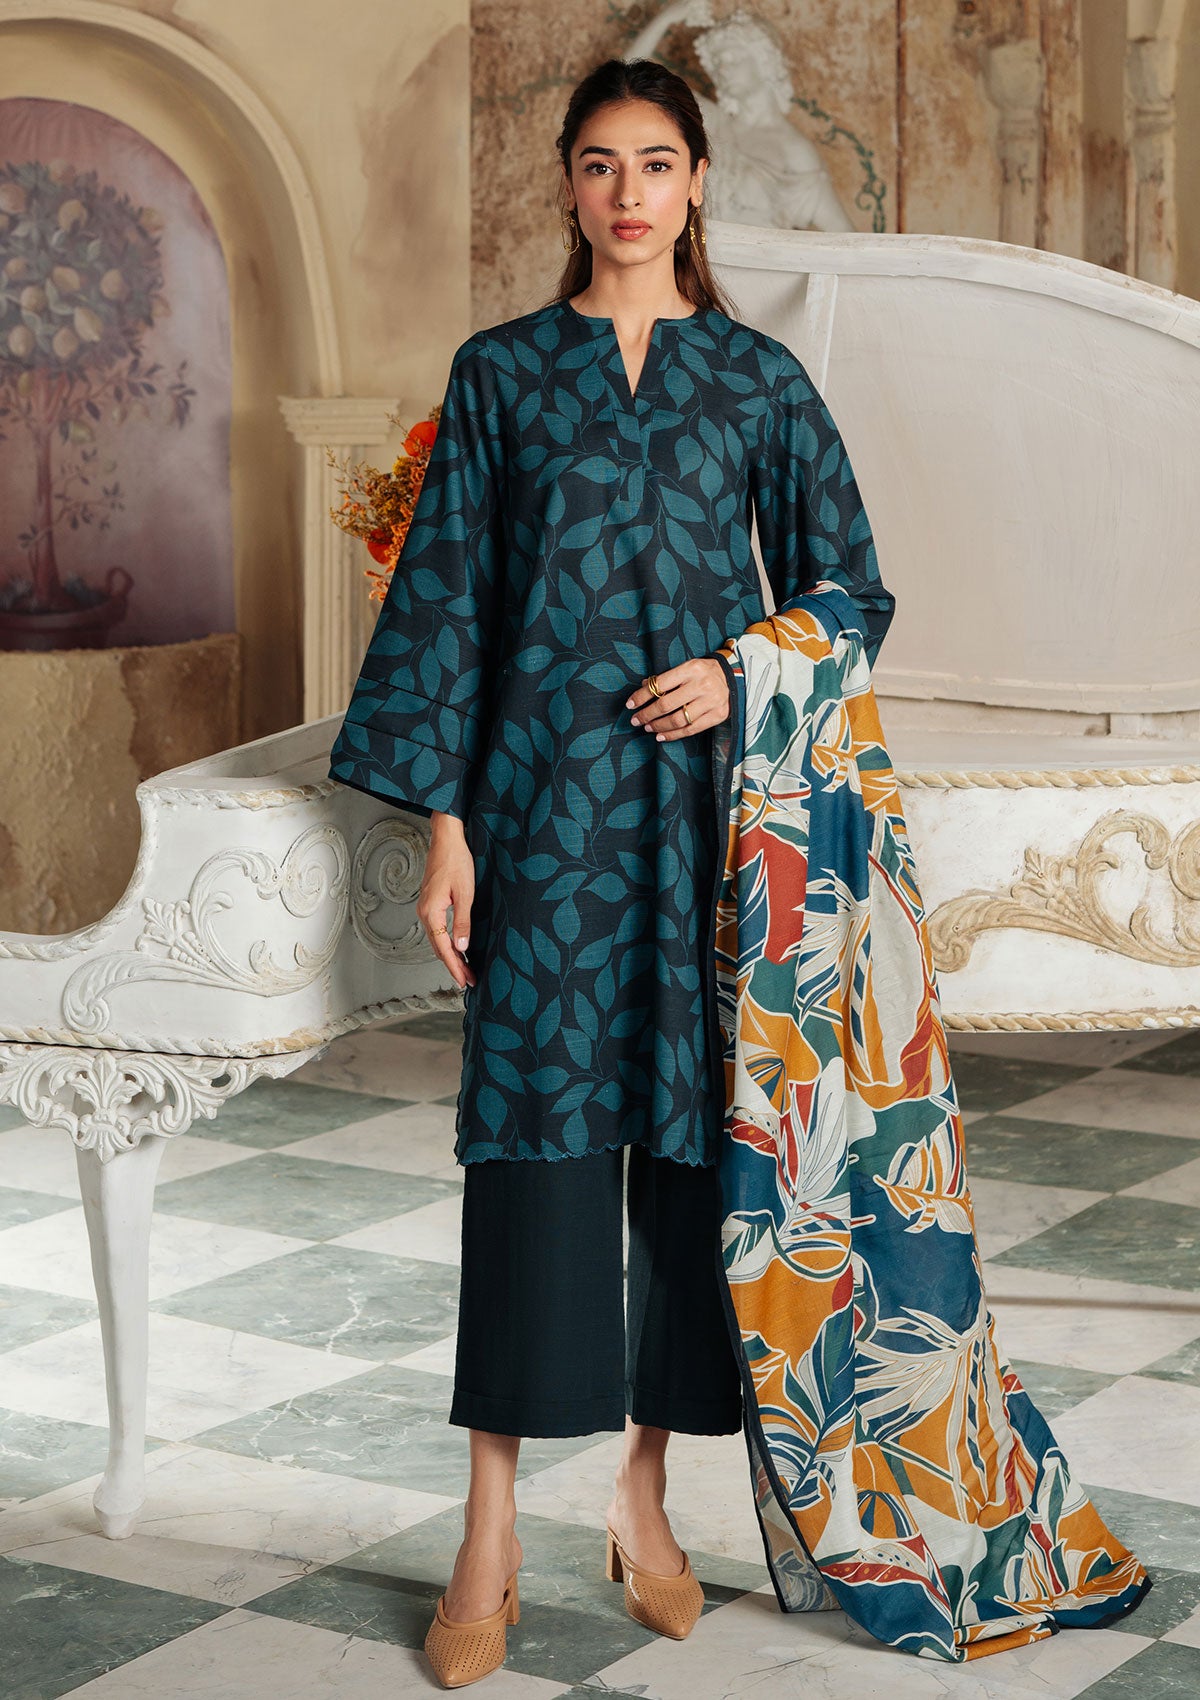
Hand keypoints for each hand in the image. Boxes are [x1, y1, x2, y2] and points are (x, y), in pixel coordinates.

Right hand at [417, 812, 476, 989]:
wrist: (446, 839)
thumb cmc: (457, 862)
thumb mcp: (466, 893)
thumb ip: (463, 922)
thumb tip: (461, 948)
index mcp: (431, 912)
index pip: (443, 948)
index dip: (455, 967)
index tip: (465, 981)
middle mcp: (424, 913)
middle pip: (438, 947)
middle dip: (453, 965)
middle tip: (468, 980)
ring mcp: (426, 908)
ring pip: (437, 940)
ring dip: (450, 955)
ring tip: (465, 969)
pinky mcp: (430, 903)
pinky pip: (437, 929)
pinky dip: (446, 942)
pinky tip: (457, 947)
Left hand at [625, 657, 728, 740]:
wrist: (734, 678)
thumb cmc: (703, 672)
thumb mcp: (686, 668)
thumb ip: (666, 678)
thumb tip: (643, 687)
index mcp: (691, 669)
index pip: (659, 684)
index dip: (641, 696)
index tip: (630, 705)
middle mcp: (702, 685)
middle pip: (666, 704)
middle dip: (647, 714)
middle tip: (636, 720)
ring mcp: (711, 701)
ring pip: (678, 720)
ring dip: (658, 726)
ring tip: (647, 727)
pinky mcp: (717, 715)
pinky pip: (691, 729)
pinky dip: (674, 735)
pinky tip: (661, 736)